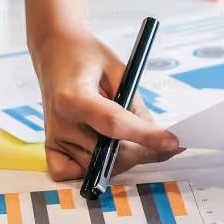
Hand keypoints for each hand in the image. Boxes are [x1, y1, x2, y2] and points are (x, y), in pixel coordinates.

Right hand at [30, 29, 183, 181]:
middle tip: (163, 140)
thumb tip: (154, 136)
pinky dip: (93, 167)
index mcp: (74, 98)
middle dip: (142, 150)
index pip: (115, 125)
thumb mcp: (120, 70)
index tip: (173, 142)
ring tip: (124, 130)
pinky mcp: (50, 147)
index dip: (147, 136)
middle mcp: (60, 122)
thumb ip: (136, 105)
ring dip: (122, 156)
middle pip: (109, 153)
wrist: (55, 51)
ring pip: (99, 167)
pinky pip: (74, 173)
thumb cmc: (87, 56)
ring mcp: (53, 138)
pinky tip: (102, 147)